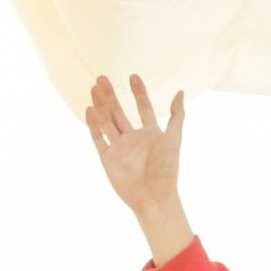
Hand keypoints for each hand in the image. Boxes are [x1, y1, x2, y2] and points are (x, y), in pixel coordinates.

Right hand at [82, 73, 198, 263]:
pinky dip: (93, 125)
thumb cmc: (166, 168)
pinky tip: (89, 110)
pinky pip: (98, 139)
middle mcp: (133, 139)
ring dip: (101, 106)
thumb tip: (180, 91)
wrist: (154, 195)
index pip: (143, 107)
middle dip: (111, 95)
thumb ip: (177, 115)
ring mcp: (119, 148)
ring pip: (107, 122)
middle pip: (119, 112)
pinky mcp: (108, 158)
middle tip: (102, 78)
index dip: (138, 92)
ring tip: (94, 88)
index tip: (133, 76)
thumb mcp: (174, 138)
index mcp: (150, 133)